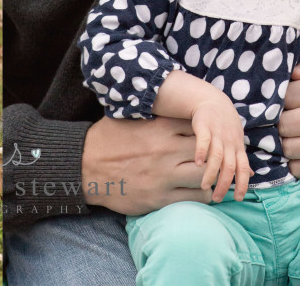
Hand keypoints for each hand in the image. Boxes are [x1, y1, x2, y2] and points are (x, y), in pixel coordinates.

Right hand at [81, 116, 210, 214]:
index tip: (208, 134)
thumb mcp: (128, 118)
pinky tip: (200, 191)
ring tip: (210, 175)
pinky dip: (201, 195)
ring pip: (205, 176)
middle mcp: (166, 151)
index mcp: (159, 128)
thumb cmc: (106, 139)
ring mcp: (164, 176)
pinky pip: (193, 199)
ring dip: (211, 177)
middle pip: (207, 151)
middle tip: (215, 156)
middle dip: (213, 153)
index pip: (198, 126)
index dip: (206, 130)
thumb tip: (167, 101)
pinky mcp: (160, 198)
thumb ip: (152, 114)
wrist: (84, 168)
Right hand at [190, 95, 251, 201]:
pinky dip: (201, 152)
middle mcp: (229, 142)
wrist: (213, 101)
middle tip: (217, 198)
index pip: (243, 168)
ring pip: (217, 157)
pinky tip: (197, 163)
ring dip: (212, 173)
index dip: (242, 183)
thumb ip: (241, 157)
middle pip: (229, 166)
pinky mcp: (204, 126)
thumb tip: (252, 174)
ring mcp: (217, 134)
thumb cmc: (225, 124)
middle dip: (224, 184)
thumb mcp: (237, 140)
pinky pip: (204, 141)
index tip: (237, 198)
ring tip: (205, 186)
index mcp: (238, 147)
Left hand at [280, 50, 299, 177]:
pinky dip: (295, 163)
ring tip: (291, 135)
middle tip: (285, 118)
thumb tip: (292, 72)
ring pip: (290, 148)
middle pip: (286, 123)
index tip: (285, 100)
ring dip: (284, 142)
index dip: (280, 97)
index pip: (290, 95)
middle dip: (279, 121)